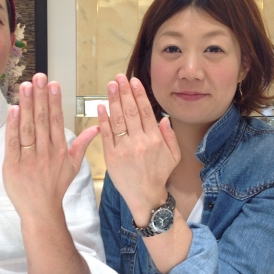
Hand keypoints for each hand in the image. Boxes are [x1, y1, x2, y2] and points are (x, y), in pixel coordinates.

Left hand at [3, 73, 98, 221]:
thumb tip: (97, 128)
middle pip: (42, 120)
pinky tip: (13, 110)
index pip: (57, 121)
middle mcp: (46, 152)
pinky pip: (13, 144)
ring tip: (25, 86)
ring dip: (26, 106)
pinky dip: (13, 127)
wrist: (41, 210)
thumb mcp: (74, 165)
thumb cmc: (57, 186)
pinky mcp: (13, 166)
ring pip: (28, 128)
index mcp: (60, 150)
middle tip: (38, 77)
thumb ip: (83, 144)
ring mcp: (29, 159)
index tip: (53, 84)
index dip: (55, 101)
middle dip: (40, 97)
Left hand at [97, 74, 180, 225]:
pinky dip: (103, 119)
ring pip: (118, 119)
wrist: (145, 196)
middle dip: (124, 92)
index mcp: (154, 139)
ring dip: (113, 100)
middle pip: (130, 111)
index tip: (133, 81)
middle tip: (119, 77)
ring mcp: (124, 148)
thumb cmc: (159, 175)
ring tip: (110, 85)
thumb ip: (170, 136)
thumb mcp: (173, 156)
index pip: (145, 111)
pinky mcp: (111, 156)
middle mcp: (139, 141)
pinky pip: (106, 134)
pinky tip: (100, 106)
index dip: (138, 94)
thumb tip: (163, 117)